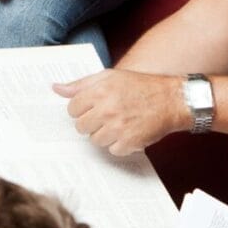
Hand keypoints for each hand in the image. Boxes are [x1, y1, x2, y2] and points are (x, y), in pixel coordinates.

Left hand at [52, 68, 182, 154]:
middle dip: (92, 122)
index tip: (94, 107)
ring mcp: (118, 127)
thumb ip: (81, 84)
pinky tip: (129, 132)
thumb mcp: (109, 77)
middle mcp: (107, 109)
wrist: (171, 99)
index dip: (82, 109)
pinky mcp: (129, 142)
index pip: (72, 109)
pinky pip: (112, 150)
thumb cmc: (140, 86)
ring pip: (95, 140)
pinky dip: (120, 144)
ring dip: (106, 134)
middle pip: (81, 127)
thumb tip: (56, 88)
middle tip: (108, 116)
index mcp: (100, 91)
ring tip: (120, 123)